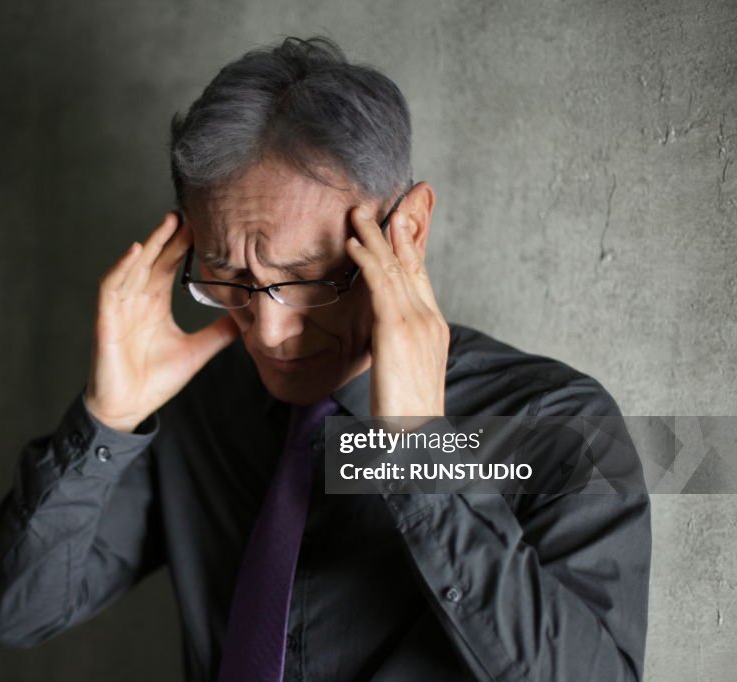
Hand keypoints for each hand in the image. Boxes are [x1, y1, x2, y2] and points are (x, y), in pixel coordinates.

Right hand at [84, 212, 239, 431]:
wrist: (129, 409)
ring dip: (150, 243)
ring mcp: (120, 307)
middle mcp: (137, 299)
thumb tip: (247, 321)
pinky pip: (111, 286)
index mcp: (155, 303)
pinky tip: (136, 251)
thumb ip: (218, 334)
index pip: (169, 265)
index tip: (205, 224)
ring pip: (135, 266)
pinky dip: (122, 267)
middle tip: (191, 211)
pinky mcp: (105, 319)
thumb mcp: (196, 352)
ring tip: (168, 222)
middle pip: (154, 259)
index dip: (184, 245)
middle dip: (170, 235)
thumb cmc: (155, 380)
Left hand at [345, 202, 448, 424]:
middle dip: (395, 231)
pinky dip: (368, 260)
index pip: (420, 278)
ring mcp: (416, 322)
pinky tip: (355, 244)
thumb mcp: (404, 372)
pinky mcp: (396, 329)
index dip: (409, 248)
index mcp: (433, 328)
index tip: (399, 222)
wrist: (418, 437)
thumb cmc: (407, 414)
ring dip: (375, 236)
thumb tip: (382, 337)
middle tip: (381, 204)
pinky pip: (380, 285)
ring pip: (395, 268)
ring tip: (358, 213)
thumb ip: (396, 347)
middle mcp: (429, 319)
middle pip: (411, 265)